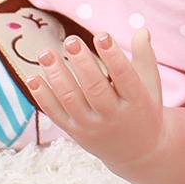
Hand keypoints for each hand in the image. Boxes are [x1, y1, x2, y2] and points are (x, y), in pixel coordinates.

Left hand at [28, 30, 164, 170]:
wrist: (139, 152)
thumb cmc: (144, 109)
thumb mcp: (151, 85)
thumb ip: (145, 57)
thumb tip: (142, 30)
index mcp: (136, 101)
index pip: (124, 76)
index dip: (113, 56)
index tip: (101, 35)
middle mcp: (113, 116)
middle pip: (95, 89)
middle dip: (82, 64)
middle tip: (71, 41)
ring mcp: (92, 126)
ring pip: (71, 100)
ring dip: (57, 76)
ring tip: (45, 53)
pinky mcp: (76, 133)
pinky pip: (56, 114)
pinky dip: (42, 96)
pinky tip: (33, 77)